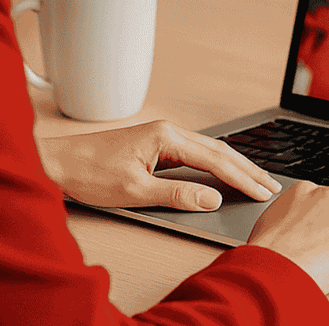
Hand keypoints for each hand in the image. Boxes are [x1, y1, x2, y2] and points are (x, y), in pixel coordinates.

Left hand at [38, 120, 281, 210]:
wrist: (56, 162)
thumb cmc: (88, 172)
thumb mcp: (135, 192)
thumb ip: (177, 195)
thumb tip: (211, 197)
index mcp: (165, 136)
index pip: (215, 159)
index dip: (242, 178)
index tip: (263, 191)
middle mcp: (166, 130)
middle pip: (218, 150)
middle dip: (247, 169)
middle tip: (272, 186)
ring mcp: (160, 136)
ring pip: (208, 150)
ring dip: (233, 165)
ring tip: (256, 180)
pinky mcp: (153, 144)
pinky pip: (193, 153)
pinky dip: (214, 164)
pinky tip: (223, 172)